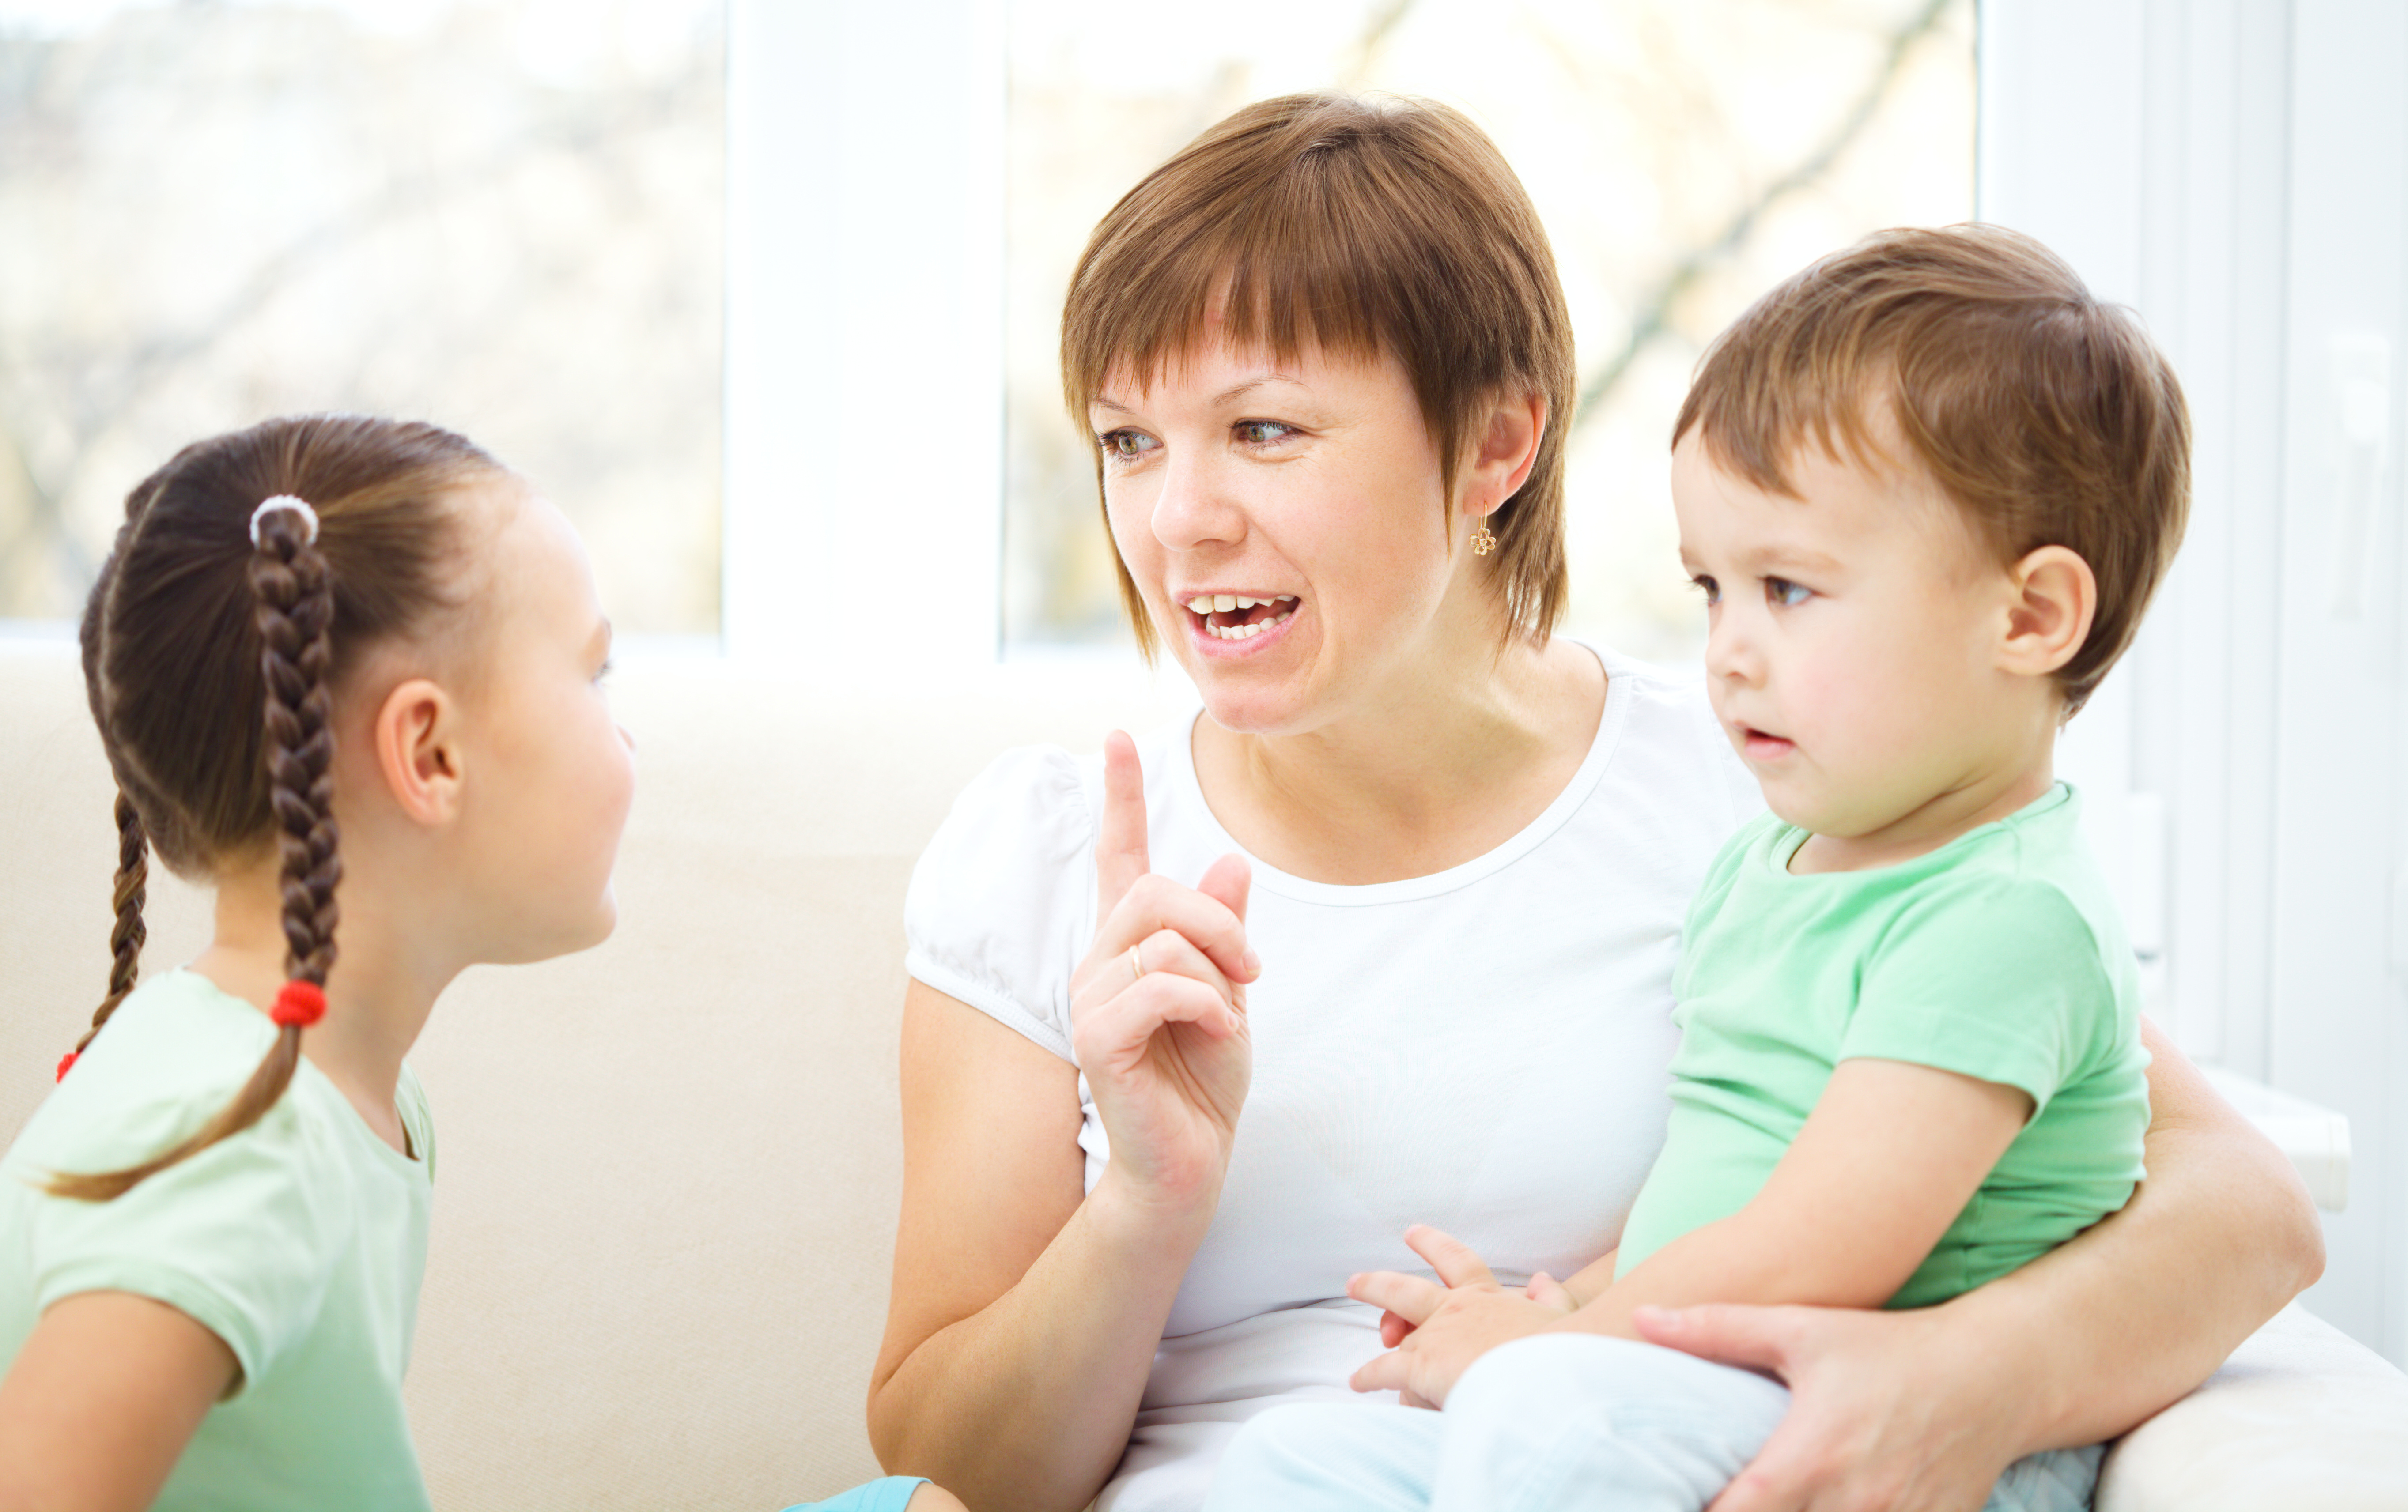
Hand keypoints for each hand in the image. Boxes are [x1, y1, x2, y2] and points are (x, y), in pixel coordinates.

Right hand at [1068, 731, 1257, 1213]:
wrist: (1189, 1161)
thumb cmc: (1203, 1081)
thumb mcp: (1231, 994)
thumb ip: (1223, 933)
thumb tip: (1233, 861)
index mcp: (1130, 945)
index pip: (1119, 856)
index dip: (1121, 796)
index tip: (1120, 736)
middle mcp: (1099, 961)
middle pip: (1155, 891)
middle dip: (1219, 923)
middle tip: (1250, 973)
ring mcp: (1091, 997)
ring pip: (1165, 939)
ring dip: (1218, 975)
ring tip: (1226, 1017)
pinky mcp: (1097, 1036)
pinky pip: (1161, 984)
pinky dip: (1206, 1004)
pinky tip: (1216, 1032)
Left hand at [1346, 1226, 1574, 1407]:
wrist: (1550, 1377)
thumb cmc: (1562, 1351)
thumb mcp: (1563, 1316)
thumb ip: (1551, 1296)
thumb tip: (1543, 1278)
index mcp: (1486, 1295)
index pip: (1457, 1261)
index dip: (1433, 1245)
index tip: (1413, 1233)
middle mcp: (1454, 1309)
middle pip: (1404, 1289)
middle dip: (1377, 1284)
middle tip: (1355, 1282)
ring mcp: (1436, 1336)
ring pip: (1398, 1337)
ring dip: (1385, 1348)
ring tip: (1363, 1362)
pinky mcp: (1423, 1365)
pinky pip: (1386, 1369)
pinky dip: (1369, 1376)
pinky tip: (1358, 1382)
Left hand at [1633, 1302, 2020, 1511]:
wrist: (1991, 1374)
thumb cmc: (1885, 1348)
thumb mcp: (1800, 1329)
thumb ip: (1716, 1330)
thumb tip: (1643, 1318)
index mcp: (1809, 1457)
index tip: (1673, 1502)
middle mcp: (1853, 1502)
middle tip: (1724, 1498)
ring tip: (1771, 1505)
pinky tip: (1823, 1510)